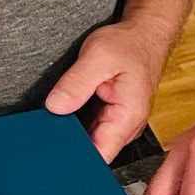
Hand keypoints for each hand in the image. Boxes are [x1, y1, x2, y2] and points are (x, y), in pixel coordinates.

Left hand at [44, 15, 168, 162]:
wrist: (145, 36)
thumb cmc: (129, 45)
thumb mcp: (98, 57)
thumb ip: (75, 83)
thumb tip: (55, 106)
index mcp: (128, 115)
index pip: (101, 154)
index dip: (78, 158)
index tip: (56, 150)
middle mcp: (128, 125)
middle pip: (95, 151)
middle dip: (71, 144)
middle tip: (49, 129)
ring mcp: (122, 122)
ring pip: (92, 140)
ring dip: (74, 133)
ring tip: (61, 116)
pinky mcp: (115, 116)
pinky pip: (94, 129)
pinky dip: (79, 123)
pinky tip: (69, 111)